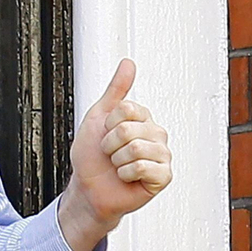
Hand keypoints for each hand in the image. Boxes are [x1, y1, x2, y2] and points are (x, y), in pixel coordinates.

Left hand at [59, 58, 171, 250]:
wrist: (88, 187)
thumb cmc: (92, 156)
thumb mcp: (98, 117)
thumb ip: (115, 90)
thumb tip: (128, 63)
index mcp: (143, 119)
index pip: (128, 109)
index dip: (108, 124)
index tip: (105, 134)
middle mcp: (157, 134)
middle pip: (129, 129)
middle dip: (109, 144)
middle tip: (110, 154)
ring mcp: (162, 156)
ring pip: (135, 149)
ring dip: (116, 160)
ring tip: (117, 165)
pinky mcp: (163, 176)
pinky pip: (143, 168)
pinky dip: (125, 174)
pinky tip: (126, 177)